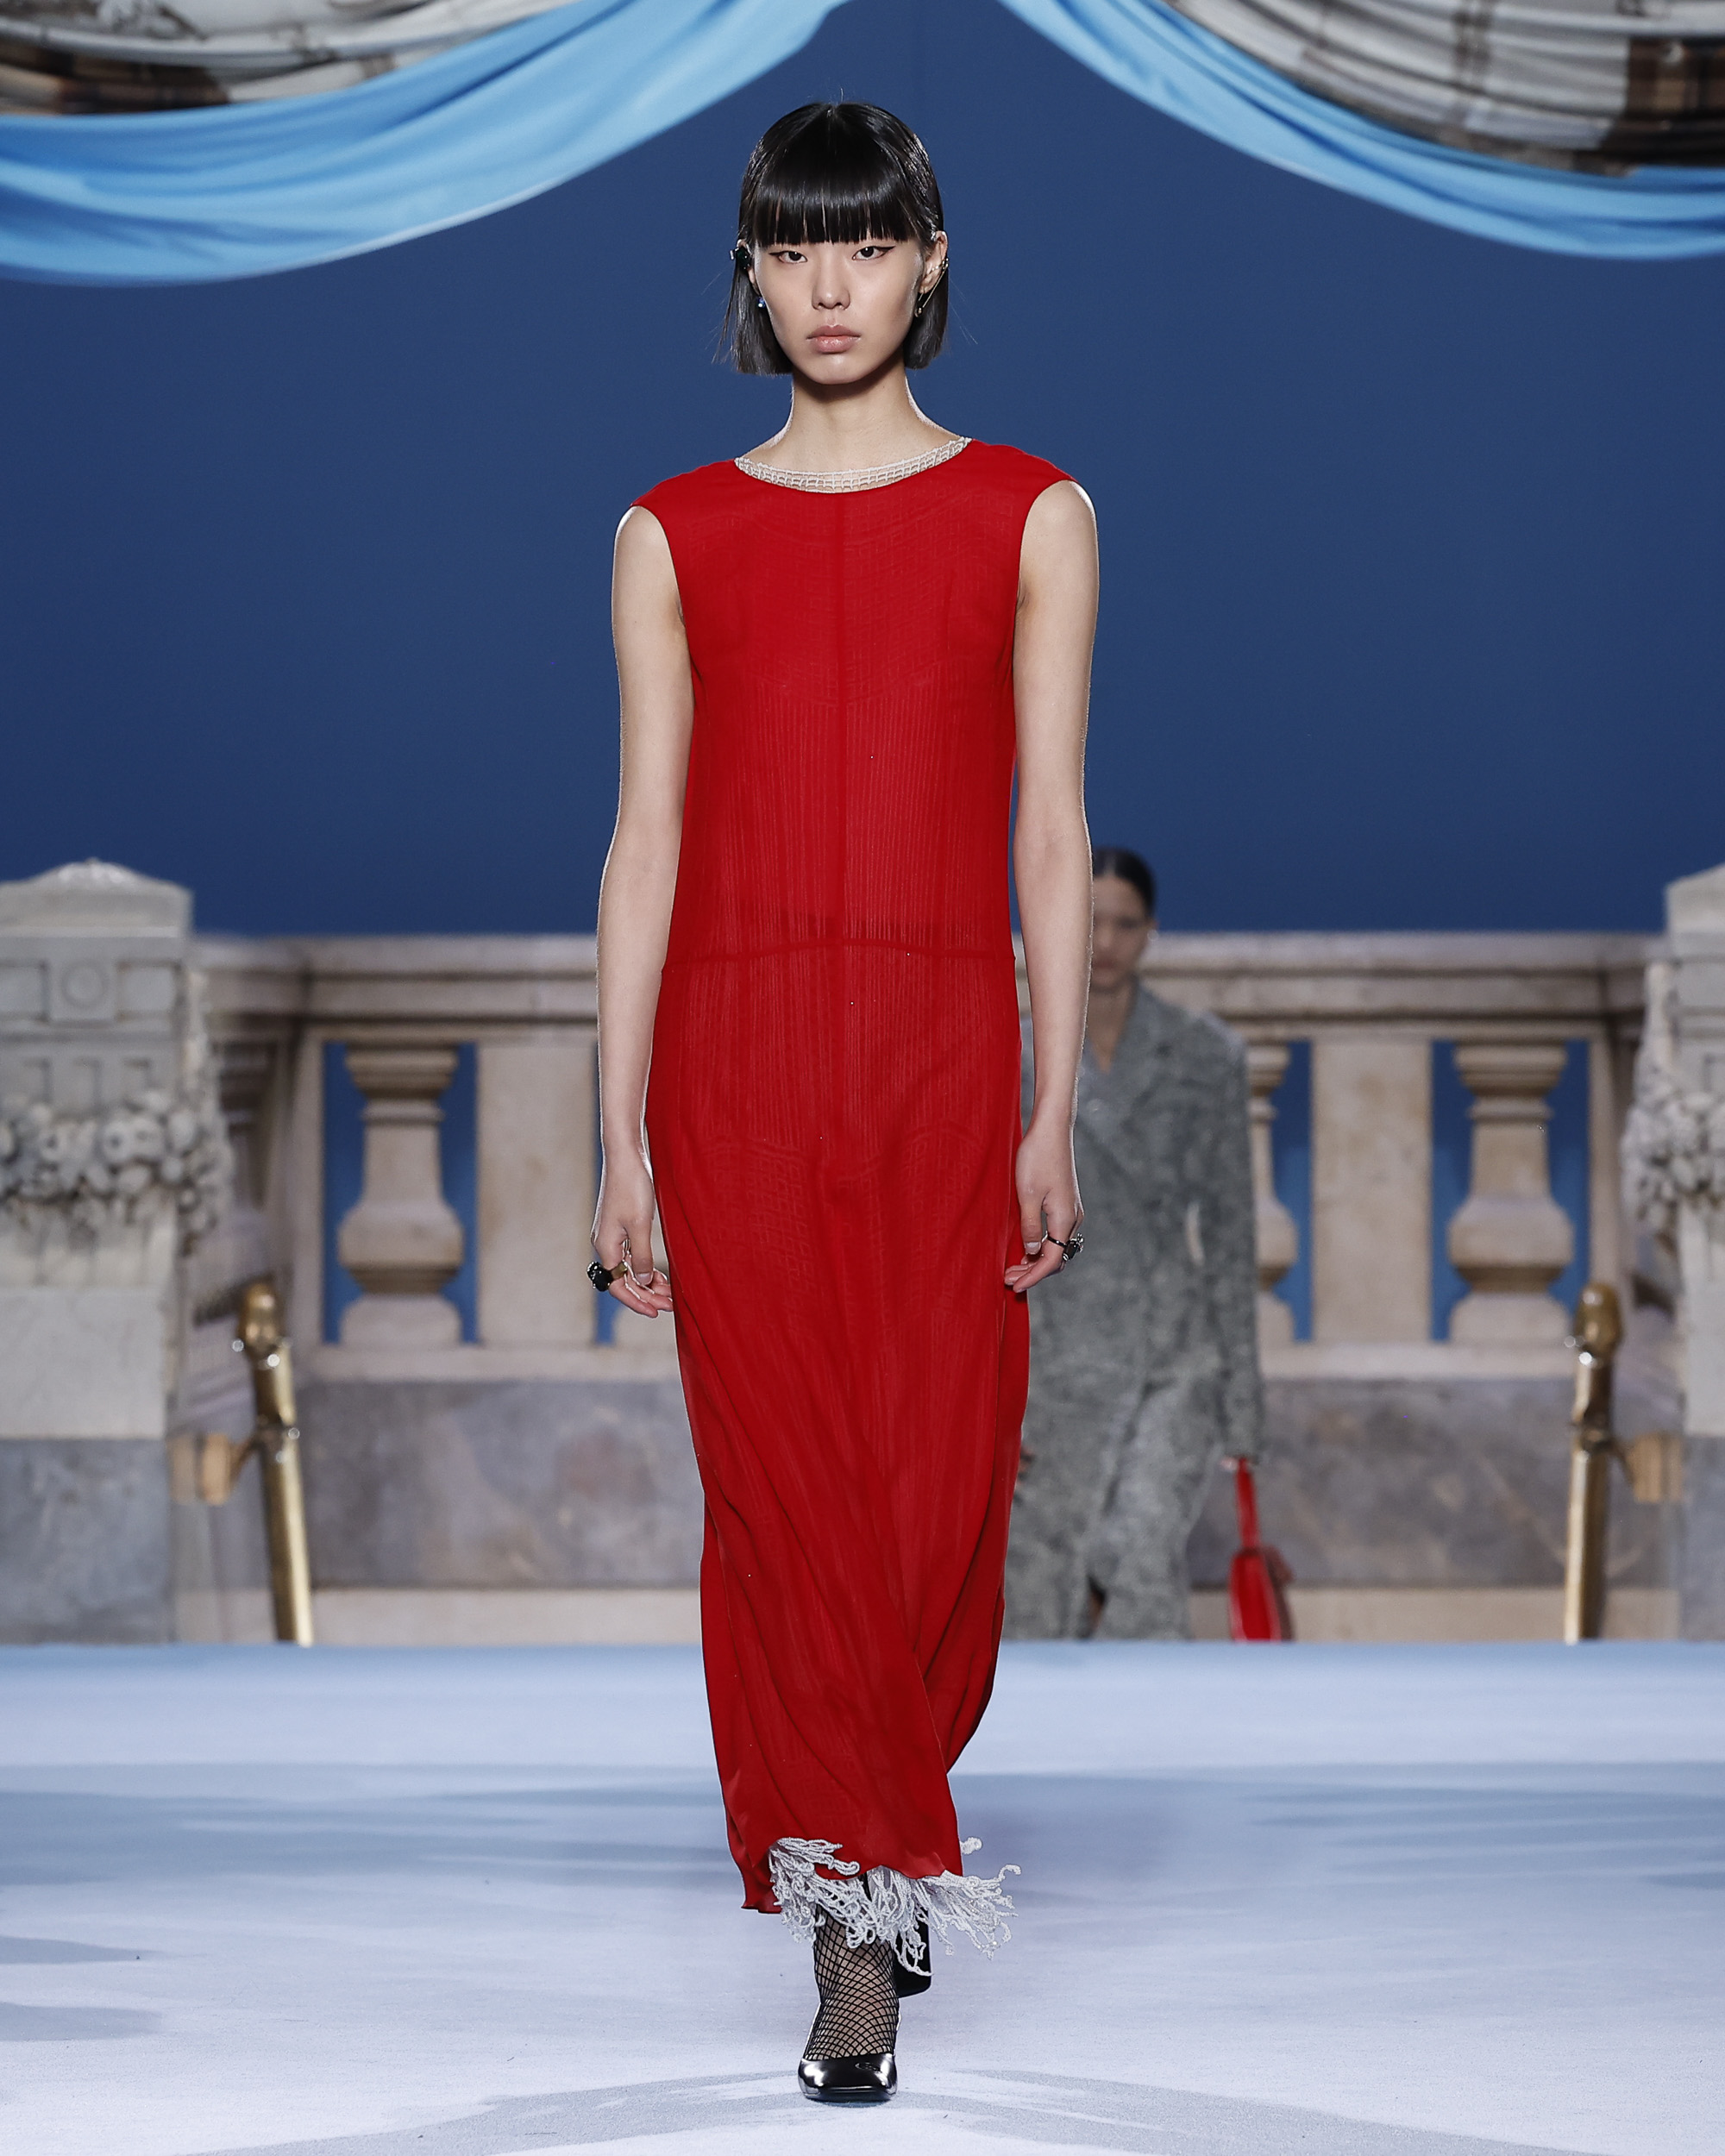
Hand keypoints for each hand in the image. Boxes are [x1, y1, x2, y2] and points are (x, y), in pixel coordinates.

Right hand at [592, 1151, 674, 1319]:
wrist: (625, 1156)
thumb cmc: (632, 1187)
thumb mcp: (641, 1225)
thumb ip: (642, 1255)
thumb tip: (643, 1280)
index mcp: (606, 1246)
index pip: (617, 1285)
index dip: (636, 1301)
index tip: (656, 1312)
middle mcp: (605, 1243)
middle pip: (624, 1279)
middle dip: (646, 1294)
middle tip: (670, 1305)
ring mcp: (611, 1234)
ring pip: (628, 1267)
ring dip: (647, 1281)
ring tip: (669, 1292)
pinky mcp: (620, 1225)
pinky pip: (631, 1255)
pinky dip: (644, 1265)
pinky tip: (659, 1272)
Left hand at [1004, 1117, 1081, 1293]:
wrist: (1052, 1129)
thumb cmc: (1037, 1157)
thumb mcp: (1027, 1195)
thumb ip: (1030, 1226)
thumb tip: (1033, 1252)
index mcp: (1065, 1219)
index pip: (1051, 1261)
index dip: (1032, 1277)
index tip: (1013, 1286)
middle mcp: (1073, 1218)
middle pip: (1056, 1258)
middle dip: (1033, 1272)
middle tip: (1007, 1279)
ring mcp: (1071, 1210)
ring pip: (1056, 1247)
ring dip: (1036, 1260)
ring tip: (1012, 1267)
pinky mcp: (1065, 1202)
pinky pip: (1055, 1234)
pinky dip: (1040, 1246)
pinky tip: (1024, 1247)